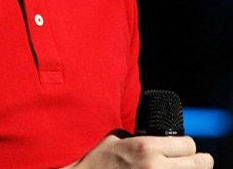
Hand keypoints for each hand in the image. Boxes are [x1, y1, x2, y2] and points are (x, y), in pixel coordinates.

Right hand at [60, 133, 213, 167]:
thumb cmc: (100, 160)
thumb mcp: (118, 137)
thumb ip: (141, 136)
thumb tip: (158, 138)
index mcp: (148, 148)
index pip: (189, 145)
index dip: (188, 146)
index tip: (184, 148)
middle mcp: (157, 168)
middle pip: (200, 165)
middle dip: (198, 162)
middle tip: (195, 161)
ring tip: (180, 168)